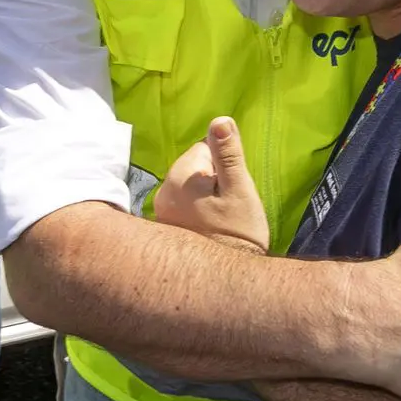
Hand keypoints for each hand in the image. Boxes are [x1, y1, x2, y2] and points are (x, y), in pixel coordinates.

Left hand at [154, 117, 268, 252]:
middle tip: (228, 205)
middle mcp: (163, 192)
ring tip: (220, 218)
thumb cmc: (239, 231)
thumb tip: (219, 120)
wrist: (229, 281)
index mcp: (179, 177)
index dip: (223, 165)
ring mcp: (161, 212)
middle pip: (194, 167)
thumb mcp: (240, 189)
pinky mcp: (165, 228)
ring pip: (189, 186)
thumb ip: (228, 154)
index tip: (231, 189)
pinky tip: (209, 228)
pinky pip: (184, 205)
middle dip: (213, 180)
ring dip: (205, 195)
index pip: (203, 149)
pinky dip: (197, 211)